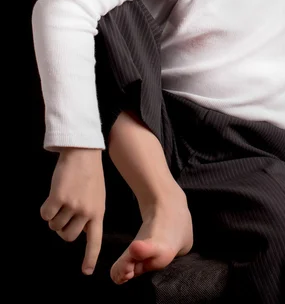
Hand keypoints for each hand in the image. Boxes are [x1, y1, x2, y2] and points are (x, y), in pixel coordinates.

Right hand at [40, 148, 105, 274]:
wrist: (83, 152)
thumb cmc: (89, 173)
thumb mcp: (97, 195)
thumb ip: (90, 213)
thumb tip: (82, 229)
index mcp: (98, 212)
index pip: (95, 241)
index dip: (89, 258)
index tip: (86, 272)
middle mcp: (86, 212)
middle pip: (67, 236)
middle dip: (62, 228)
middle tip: (64, 212)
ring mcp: (72, 206)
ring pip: (54, 225)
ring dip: (54, 215)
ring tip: (62, 198)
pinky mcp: (59, 198)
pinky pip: (45, 215)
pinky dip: (45, 208)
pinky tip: (53, 195)